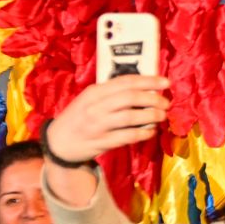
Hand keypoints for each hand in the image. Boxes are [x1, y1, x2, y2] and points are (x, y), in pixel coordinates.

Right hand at [43, 77, 170, 163]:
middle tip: (166, 103)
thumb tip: (144, 87)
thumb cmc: (79, 116)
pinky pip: (128, 136)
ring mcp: (98, 125)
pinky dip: (143, 133)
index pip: (125, 82)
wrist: (58, 141)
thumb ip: (111, 93)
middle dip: (153, 99)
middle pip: (130, 98)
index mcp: (94, 92)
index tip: (166, 82)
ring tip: (161, 116)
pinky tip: (151, 131)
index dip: (148, 80)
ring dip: (151, 116)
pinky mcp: (102, 142)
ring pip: (130, 117)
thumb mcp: (90, 99)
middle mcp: (95, 107)